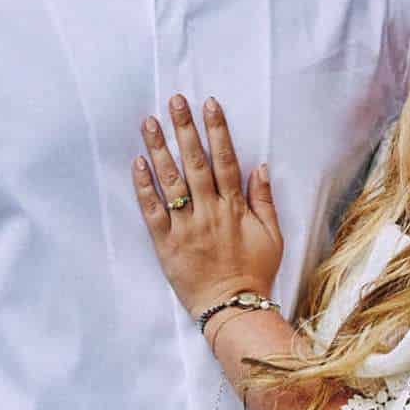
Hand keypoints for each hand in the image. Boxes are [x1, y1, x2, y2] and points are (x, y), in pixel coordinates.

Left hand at [133, 94, 282, 317]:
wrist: (232, 308)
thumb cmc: (255, 272)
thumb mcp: (272, 235)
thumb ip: (264, 200)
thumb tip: (261, 167)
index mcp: (234, 207)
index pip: (225, 160)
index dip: (217, 130)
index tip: (209, 105)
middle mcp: (209, 211)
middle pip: (195, 162)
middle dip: (185, 128)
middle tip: (175, 101)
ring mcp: (186, 226)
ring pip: (171, 180)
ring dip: (159, 149)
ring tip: (149, 122)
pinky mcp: (166, 243)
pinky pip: (152, 211)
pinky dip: (144, 187)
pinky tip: (137, 163)